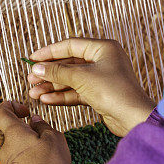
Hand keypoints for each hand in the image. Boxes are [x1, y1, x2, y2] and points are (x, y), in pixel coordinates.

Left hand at [0, 101, 71, 163]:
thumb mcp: (55, 138)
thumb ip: (43, 126)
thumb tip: (34, 121)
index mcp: (14, 134)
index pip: (0, 112)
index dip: (10, 106)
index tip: (25, 111)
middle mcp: (5, 148)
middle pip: (14, 134)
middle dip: (30, 135)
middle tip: (48, 141)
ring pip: (18, 150)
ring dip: (31, 151)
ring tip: (49, 160)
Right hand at [27, 38, 154, 136]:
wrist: (133, 118)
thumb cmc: (113, 92)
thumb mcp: (82, 78)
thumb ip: (58, 72)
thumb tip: (37, 68)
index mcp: (103, 48)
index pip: (71, 45)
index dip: (49, 52)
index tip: (31, 59)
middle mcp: (102, 61)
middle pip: (69, 63)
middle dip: (49, 73)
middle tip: (30, 80)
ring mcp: (101, 78)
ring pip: (71, 79)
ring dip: (52, 86)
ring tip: (34, 93)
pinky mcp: (99, 94)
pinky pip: (76, 92)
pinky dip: (62, 96)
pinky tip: (46, 100)